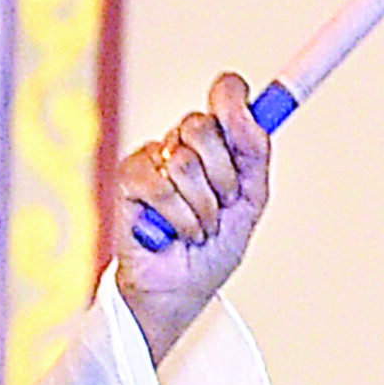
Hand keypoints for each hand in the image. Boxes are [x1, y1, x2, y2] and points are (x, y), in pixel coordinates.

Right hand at [113, 73, 270, 364]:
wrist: (183, 288)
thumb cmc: (214, 247)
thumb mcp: (250, 202)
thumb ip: (254, 156)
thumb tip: (250, 117)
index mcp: (217, 143)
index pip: (226, 96)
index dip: (233, 98)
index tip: (242, 114)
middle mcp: (182, 143)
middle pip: (203, 126)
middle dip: (223, 176)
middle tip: (222, 204)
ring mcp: (153, 158)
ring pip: (184, 162)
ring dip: (203, 208)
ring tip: (199, 227)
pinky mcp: (129, 179)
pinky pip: (161, 186)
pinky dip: (179, 219)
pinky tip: (175, 231)